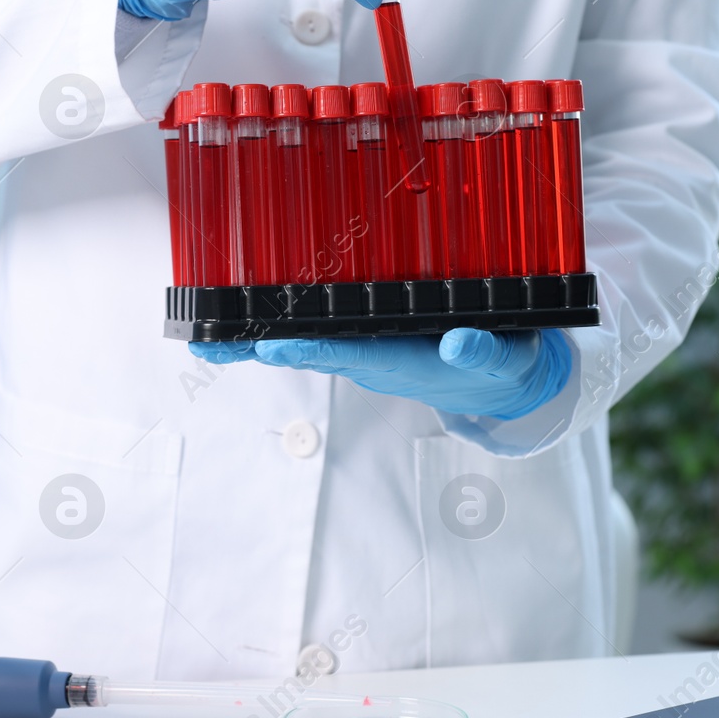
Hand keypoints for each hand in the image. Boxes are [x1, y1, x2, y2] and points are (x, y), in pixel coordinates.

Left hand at [192, 328, 573, 420]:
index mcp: (405, 361)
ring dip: (262, 345)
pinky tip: (245, 332)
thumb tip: (461, 345)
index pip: (349, 353)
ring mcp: (368, 356)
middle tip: (215, 348)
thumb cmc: (504, 362)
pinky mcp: (367, 346)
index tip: (269, 346)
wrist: (506, 384)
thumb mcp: (505, 357)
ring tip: (212, 344)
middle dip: (262, 350)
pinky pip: (320, 339)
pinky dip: (283, 334)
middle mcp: (377, 361)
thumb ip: (483, 351)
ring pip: (310, 347)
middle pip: (313, 353)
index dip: (308, 349)